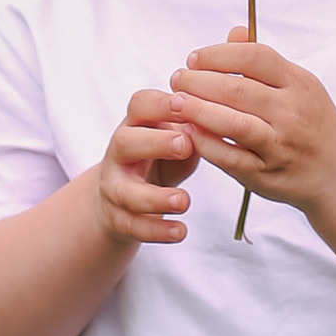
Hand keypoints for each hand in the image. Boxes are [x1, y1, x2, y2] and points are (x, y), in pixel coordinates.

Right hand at [97, 88, 197, 249]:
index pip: (140, 105)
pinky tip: (180, 231)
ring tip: (184, 201)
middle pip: (125, 143)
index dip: (161, 104)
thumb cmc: (159, 157)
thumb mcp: (174, 137)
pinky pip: (133, 226)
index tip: (186, 104)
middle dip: (155, 143)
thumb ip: (193, 130)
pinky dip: (157, 231)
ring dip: (156, 198)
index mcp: (135, 126)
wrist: (122, 196)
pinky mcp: (117, 218)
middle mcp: (118, 154)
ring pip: (126, 192)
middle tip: (185, 145)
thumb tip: (221, 123)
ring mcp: (114, 187)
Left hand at [166, 27, 335, 216]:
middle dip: (199, 81)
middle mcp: (291, 112)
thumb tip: (234, 31)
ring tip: (175, 102)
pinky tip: (188, 132)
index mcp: (298, 83)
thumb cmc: (310, 120)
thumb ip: (263, 62)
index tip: (193, 58)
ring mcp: (280, 145)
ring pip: (234, 124)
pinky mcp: (266, 175)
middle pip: (238, 90)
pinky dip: (206, 144)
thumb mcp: (298, 85)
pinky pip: (230, 158)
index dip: (219, 54)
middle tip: (177, 79)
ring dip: (198, 111)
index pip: (255, 57)